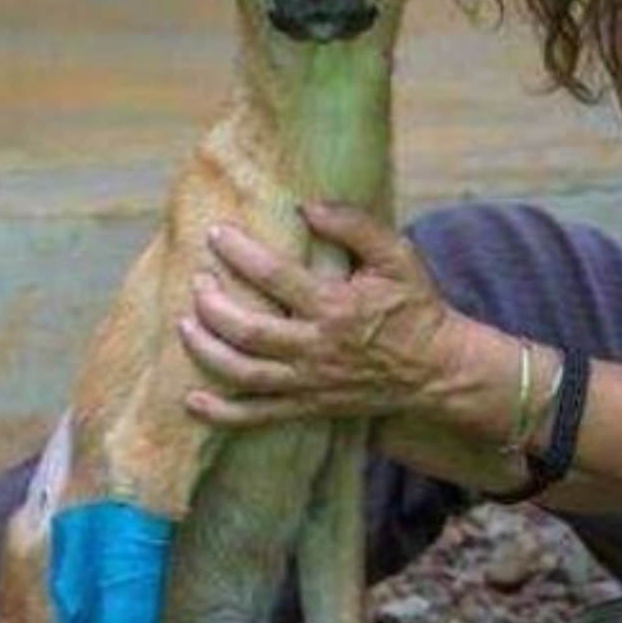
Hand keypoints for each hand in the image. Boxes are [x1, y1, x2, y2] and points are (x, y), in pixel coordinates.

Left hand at [178, 204, 462, 427]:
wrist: (436, 369)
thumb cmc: (414, 307)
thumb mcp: (397, 256)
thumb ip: (355, 226)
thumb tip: (308, 206)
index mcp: (336, 306)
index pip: (274, 276)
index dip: (238, 252)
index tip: (216, 234)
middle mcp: (317, 347)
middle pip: (247, 329)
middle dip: (212, 303)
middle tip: (198, 280)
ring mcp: (309, 382)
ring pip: (242, 372)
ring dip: (206, 349)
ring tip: (185, 323)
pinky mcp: (308, 406)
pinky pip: (256, 416)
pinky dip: (221, 413)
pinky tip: (193, 400)